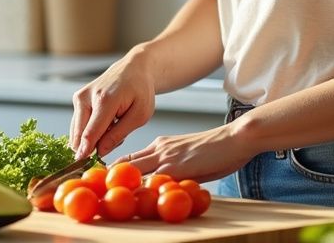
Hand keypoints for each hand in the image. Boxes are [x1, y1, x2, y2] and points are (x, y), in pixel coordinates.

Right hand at [69, 57, 156, 159]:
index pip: (90, 132)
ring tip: (113, 126)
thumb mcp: (139, 115)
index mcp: (105, 100)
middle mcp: (87, 97)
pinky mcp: (77, 99)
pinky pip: (79, 125)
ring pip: (77, 131)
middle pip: (80, 134)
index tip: (80, 167)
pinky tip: (106, 123)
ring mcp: (79, 97)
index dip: (85, 152)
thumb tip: (99, 151)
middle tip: (113, 138)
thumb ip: (118, 135)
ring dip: (92, 138)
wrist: (133, 69)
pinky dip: (90, 130)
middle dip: (92, 145)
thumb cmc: (140, 91)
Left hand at [117, 124, 248, 183]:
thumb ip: (175, 166)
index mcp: (161, 144)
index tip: (105, 178)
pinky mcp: (175, 167)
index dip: (118, 169)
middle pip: (127, 162)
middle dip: (112, 175)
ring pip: (135, 169)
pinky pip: (152, 179)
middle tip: (99, 187)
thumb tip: (166, 181)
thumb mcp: (189, 155)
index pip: (133, 158)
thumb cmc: (218, 148)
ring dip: (123, 181)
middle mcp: (159, 148)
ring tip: (109, 191)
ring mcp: (165, 157)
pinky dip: (142, 188)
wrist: (235, 138)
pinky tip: (134, 195)